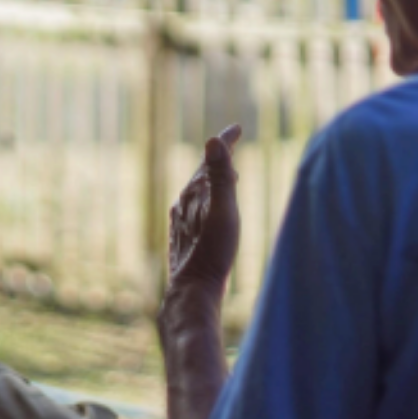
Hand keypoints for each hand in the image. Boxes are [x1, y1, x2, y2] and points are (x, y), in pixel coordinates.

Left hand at [168, 125, 241, 296]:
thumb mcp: (223, 211)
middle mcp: (184, 203)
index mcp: (195, 192)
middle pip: (203, 172)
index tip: (236, 128)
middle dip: (218, 157)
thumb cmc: (212, 253)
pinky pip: (193, 207)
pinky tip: (206, 210)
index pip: (211, 159)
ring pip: (197, 191)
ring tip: (227, 174)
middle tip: (232, 143)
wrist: (193, 291)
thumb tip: (213, 140)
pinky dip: (205, 198)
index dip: (225, 142)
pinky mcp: (183, 237)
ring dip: (212, 178)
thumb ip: (220, 176)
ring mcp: (181, 221)